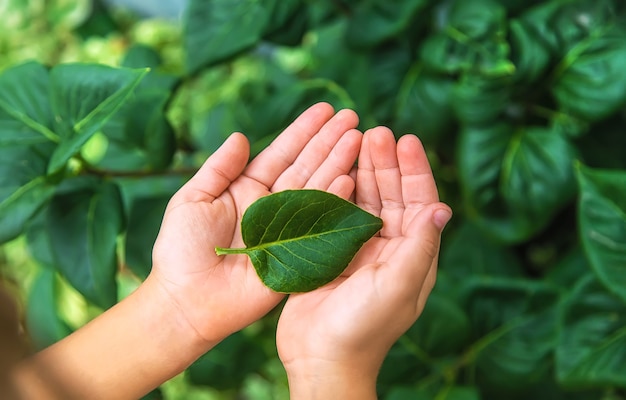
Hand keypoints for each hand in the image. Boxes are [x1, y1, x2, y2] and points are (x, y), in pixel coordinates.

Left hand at [149, 103, 361, 344]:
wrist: (186, 299)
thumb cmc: (180, 250)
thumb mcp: (192, 200)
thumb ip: (219, 168)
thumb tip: (241, 136)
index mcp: (249, 189)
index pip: (282, 153)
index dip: (304, 131)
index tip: (326, 110)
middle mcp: (274, 206)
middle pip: (307, 166)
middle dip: (329, 141)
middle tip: (353, 117)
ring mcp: (289, 229)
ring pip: (318, 188)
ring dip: (338, 162)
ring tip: (359, 138)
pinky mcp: (298, 254)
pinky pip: (320, 223)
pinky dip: (335, 200)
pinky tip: (350, 177)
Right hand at [276, 127, 451, 398]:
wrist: (320, 358)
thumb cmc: (364, 328)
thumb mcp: (399, 286)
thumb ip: (420, 246)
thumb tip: (443, 209)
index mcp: (412, 255)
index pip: (420, 203)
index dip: (416, 171)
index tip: (407, 139)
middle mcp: (388, 247)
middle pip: (392, 195)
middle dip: (386, 163)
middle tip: (376, 131)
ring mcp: (358, 248)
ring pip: (365, 199)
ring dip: (363, 170)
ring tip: (357, 137)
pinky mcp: (329, 251)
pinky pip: (335, 212)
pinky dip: (337, 189)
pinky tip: (335, 168)